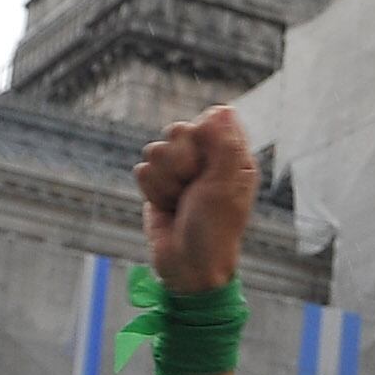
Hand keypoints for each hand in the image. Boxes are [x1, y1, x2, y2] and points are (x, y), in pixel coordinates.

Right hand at [134, 106, 255, 294]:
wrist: (187, 265)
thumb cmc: (215, 230)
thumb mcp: (225, 186)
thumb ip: (224, 146)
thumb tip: (223, 109)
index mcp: (232, 157)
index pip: (212, 119)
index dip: (202, 135)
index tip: (205, 159)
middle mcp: (207, 160)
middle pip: (178, 130)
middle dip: (180, 160)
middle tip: (193, 186)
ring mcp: (181, 172)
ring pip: (155, 150)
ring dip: (166, 180)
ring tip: (180, 201)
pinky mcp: (158, 185)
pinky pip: (142, 170)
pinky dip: (153, 191)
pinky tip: (166, 207)